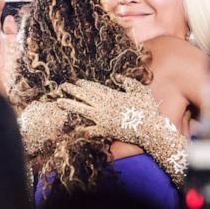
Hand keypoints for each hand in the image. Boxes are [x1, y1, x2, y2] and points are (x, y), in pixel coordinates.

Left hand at [56, 77, 187, 186]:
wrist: (150, 129)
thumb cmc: (147, 109)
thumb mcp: (139, 90)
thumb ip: (127, 82)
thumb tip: (116, 77)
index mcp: (112, 95)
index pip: (94, 88)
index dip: (84, 84)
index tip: (76, 82)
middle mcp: (104, 106)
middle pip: (84, 96)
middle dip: (72, 91)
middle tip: (61, 86)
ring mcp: (103, 119)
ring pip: (82, 110)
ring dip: (70, 105)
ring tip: (59, 102)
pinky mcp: (105, 131)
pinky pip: (90, 130)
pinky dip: (81, 129)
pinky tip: (72, 127)